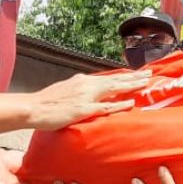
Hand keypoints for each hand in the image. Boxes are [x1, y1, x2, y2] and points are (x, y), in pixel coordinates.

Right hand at [27, 71, 149, 130]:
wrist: (33, 107)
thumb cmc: (46, 103)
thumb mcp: (66, 92)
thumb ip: (79, 91)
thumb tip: (90, 93)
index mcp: (82, 81)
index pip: (108, 77)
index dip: (124, 76)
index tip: (137, 74)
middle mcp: (86, 85)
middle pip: (115, 80)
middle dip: (133, 77)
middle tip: (149, 73)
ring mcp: (85, 97)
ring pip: (114, 89)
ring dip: (131, 85)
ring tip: (145, 82)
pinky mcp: (83, 110)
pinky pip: (105, 107)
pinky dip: (119, 104)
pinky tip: (131, 103)